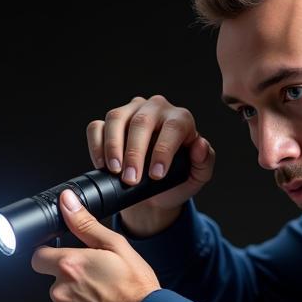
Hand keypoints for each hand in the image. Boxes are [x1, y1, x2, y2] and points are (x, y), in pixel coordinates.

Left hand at [31, 189, 160, 301]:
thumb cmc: (136, 287)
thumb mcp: (116, 246)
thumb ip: (85, 224)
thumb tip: (67, 203)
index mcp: (70, 265)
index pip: (38, 257)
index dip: (49, 256)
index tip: (63, 259)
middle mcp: (61, 291)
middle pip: (54, 281)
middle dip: (71, 279)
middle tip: (97, 280)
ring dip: (77, 299)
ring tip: (103, 298)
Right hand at [87, 94, 214, 233]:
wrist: (154, 191)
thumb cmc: (177, 180)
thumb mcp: (197, 176)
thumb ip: (204, 162)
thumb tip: (200, 145)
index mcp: (181, 119)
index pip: (173, 128)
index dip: (164, 151)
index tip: (156, 176)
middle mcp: (156, 109)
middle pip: (142, 121)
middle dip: (135, 152)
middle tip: (131, 179)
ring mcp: (130, 112)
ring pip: (116, 118)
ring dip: (113, 146)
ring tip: (115, 171)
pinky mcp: (109, 122)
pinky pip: (97, 126)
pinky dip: (96, 145)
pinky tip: (102, 164)